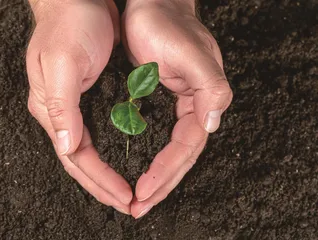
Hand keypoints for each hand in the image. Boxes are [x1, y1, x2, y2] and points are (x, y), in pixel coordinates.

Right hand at [26, 0, 131, 213]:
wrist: (78, 0)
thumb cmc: (70, 24)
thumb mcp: (63, 62)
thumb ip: (62, 106)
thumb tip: (65, 147)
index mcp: (52, 109)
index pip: (76, 157)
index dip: (100, 180)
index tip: (124, 197)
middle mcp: (61, 113)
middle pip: (81, 161)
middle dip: (104, 186)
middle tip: (128, 204)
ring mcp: (74, 107)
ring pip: (90, 152)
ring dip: (107, 174)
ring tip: (126, 193)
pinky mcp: (89, 97)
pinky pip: (100, 134)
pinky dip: (112, 152)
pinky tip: (124, 161)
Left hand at [122, 0, 232, 217]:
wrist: (150, 6)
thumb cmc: (167, 23)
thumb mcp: (191, 52)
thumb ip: (211, 87)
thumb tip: (213, 124)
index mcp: (201, 100)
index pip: (186, 146)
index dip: (167, 171)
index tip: (144, 190)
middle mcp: (190, 108)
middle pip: (178, 157)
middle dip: (160, 184)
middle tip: (138, 207)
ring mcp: (173, 107)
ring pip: (167, 151)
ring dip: (154, 177)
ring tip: (137, 199)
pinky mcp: (156, 103)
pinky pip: (154, 137)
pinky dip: (146, 157)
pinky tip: (136, 169)